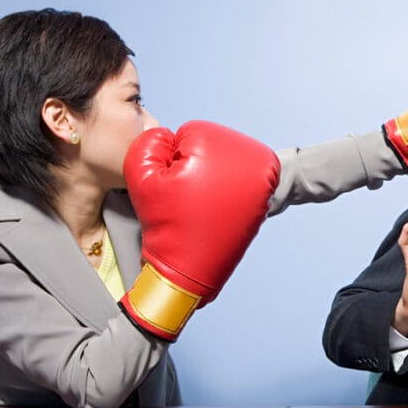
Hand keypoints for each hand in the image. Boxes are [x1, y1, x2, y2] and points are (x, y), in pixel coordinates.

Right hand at [120, 121, 279, 340]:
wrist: (195, 269)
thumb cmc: (169, 226)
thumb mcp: (142, 178)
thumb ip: (148, 145)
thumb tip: (167, 138)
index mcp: (214, 141)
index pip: (185, 138)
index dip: (172, 164)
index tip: (175, 189)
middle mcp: (245, 153)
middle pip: (207, 153)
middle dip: (194, 172)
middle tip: (189, 201)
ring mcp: (259, 175)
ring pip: (221, 169)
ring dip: (210, 184)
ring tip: (203, 209)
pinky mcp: (264, 194)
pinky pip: (236, 186)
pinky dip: (225, 197)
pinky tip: (217, 214)